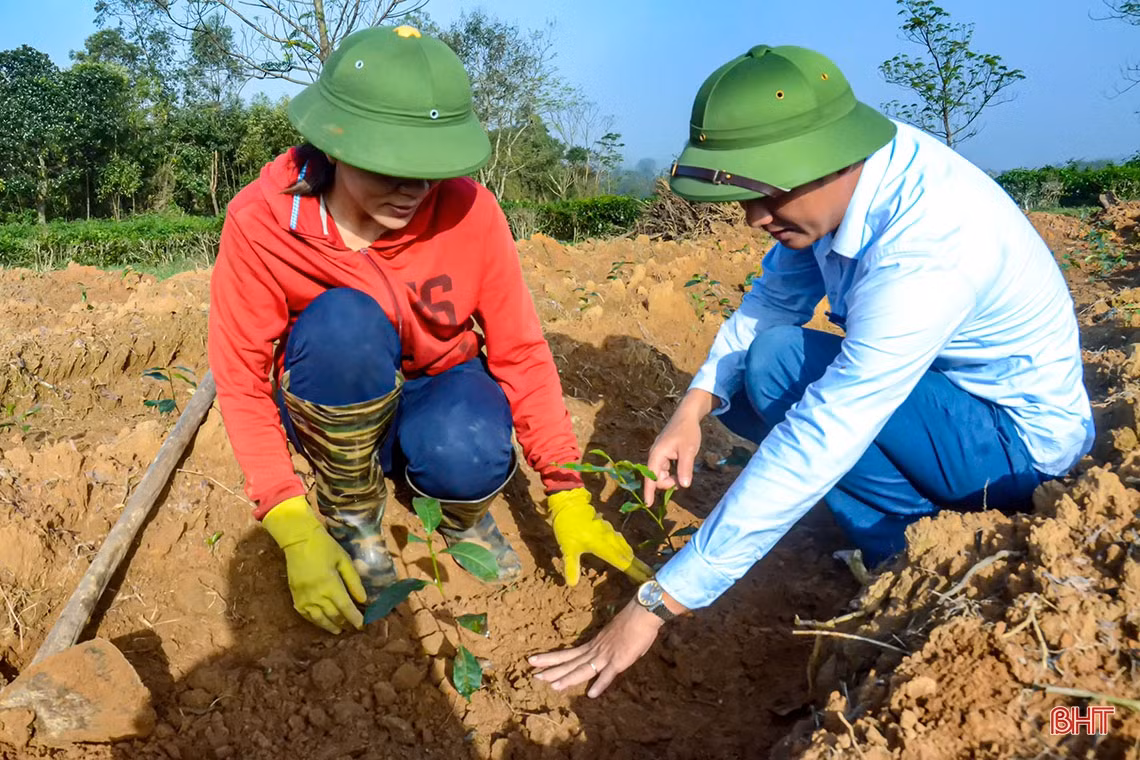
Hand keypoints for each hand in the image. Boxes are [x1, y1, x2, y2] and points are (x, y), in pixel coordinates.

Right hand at [262, 496, 365, 633]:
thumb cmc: (325, 547)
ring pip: (319, 619)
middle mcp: (316, 595)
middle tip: (353, 627)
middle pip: (333, 615)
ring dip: (330, 626)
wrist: (298, 540)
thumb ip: (354, 581)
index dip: (355, 618)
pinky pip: (305, 615)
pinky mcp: (295, 597)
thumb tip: (363, 600)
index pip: (346, 608)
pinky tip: (321, 622)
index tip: (363, 625)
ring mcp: (304, 598)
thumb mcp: (344, 560)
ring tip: (339, 630)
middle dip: (345, 623)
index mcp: (330, 584)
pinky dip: (315, 621)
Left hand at [529, 597, 662, 696]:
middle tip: (533, 675)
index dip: (551, 659)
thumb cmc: (630, 623)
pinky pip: (608, 675)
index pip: (568, 654)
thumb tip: (608, 657)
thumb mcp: (613, 636)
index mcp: (593, 644)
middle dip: (551, 669)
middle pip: (570, 662)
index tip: (535, 661)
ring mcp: (605, 656)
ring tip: (552, 686)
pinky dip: (600, 684)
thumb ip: (608, 648)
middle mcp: (595, 650)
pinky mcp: (619, 661)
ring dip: (568, 678)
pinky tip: (591, 694)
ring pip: (583, 669)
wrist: (641, 614)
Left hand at [547, 488, 652, 585]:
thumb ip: (571, 566)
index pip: (623, 562)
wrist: (569, 504)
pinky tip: (626, 551)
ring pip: (625, 547)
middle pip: (628, 556)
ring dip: (634, 558)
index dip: (635, 571)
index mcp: (603, 546)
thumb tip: (572, 584)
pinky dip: (626, 549)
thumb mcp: (567, 548)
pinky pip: (620, 540)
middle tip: (651, 575)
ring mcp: (609, 532)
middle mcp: (610, 539)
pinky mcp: (607, 528)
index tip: (647, 578)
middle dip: (640, 566)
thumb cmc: (568, 526)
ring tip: (642, 567)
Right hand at [645, 390, 716, 505]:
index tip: (648, 504)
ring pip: (662, 474)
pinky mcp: (664, 453)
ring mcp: (659, 454)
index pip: (651, 477)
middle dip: (668, 483)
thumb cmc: (687, 431)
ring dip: (672, 477)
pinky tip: (681, 466)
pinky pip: (665, 468)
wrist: (687, 415)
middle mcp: (655, 455)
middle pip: (657, 478)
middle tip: (684, 478)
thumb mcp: (688, 451)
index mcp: (657, 455)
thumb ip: (685, 468)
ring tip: (684, 470)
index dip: (649, 491)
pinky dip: (672, 472)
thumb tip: (683, 486)